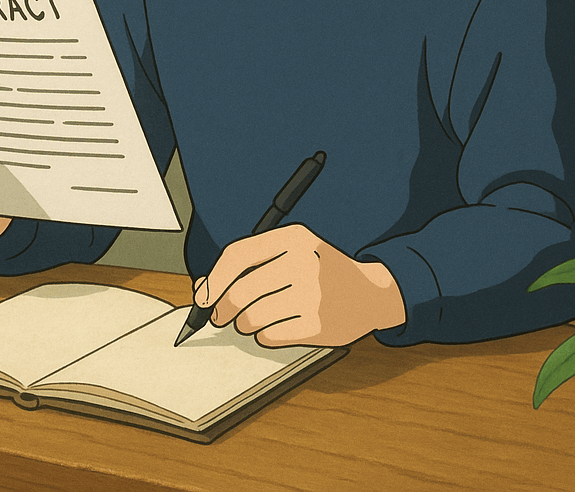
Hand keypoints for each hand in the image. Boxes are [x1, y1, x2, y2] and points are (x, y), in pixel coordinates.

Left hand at [195, 224, 405, 347]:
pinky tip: (277, 326)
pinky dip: (265, 336)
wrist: (371, 292)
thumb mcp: (289, 253)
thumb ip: (248, 264)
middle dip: (224, 308)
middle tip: (222, 315)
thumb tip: (203, 287)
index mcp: (294, 237)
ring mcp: (313, 295)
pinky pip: (270, 336)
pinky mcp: (319, 326)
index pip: (238, 255)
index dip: (214, 279)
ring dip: (245, 323)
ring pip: (252, 317)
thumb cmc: (321, 270)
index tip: (203, 297)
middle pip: (240, 291)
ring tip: (256, 318)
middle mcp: (303, 262)